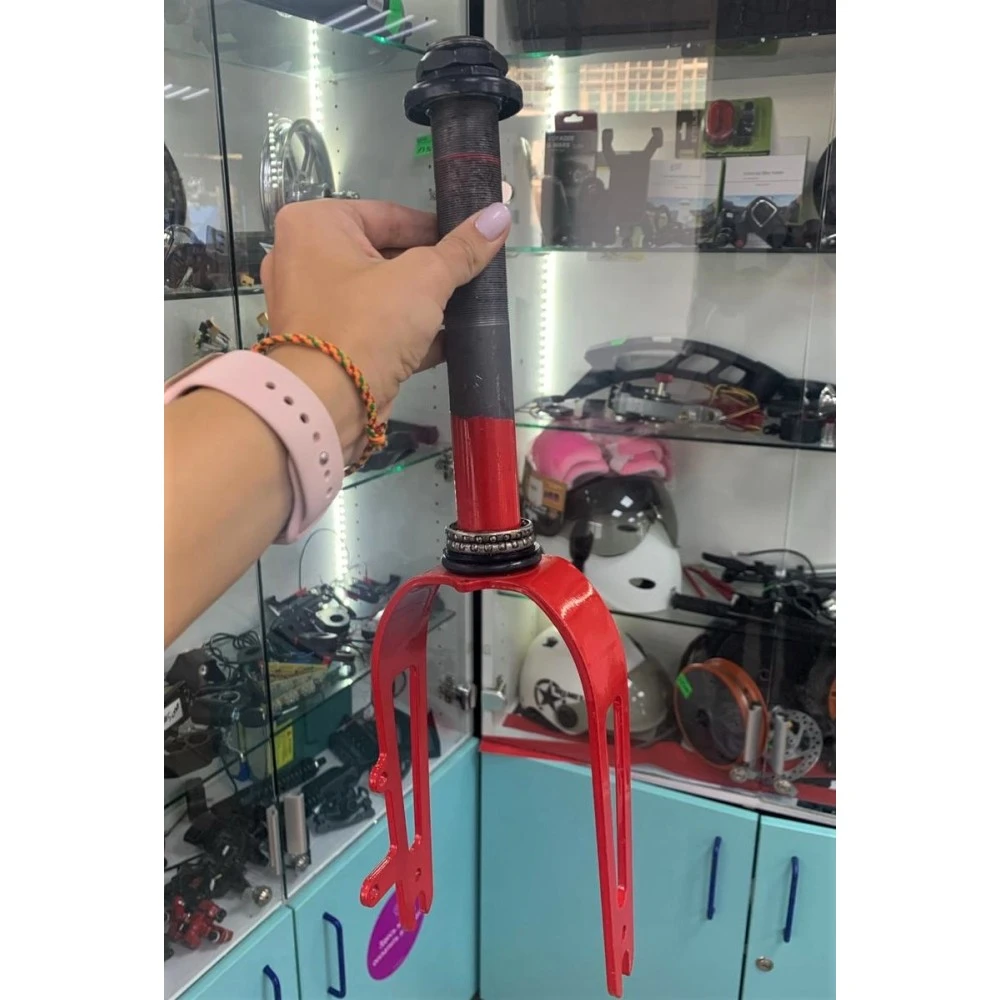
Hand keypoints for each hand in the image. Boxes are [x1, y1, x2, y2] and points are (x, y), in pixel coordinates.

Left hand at [260, 198, 511, 414]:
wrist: (327, 405)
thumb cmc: (368, 324)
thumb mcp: (424, 279)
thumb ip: (462, 250)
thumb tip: (499, 215)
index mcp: (315, 224)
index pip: (390, 215)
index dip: (436, 229)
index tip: (472, 242)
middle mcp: (304, 258)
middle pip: (384, 255)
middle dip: (430, 270)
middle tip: (474, 275)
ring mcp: (313, 306)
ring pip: (380, 295)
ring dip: (422, 304)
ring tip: (468, 306)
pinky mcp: (326, 345)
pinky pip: (373, 328)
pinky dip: (406, 333)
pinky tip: (449, 339)